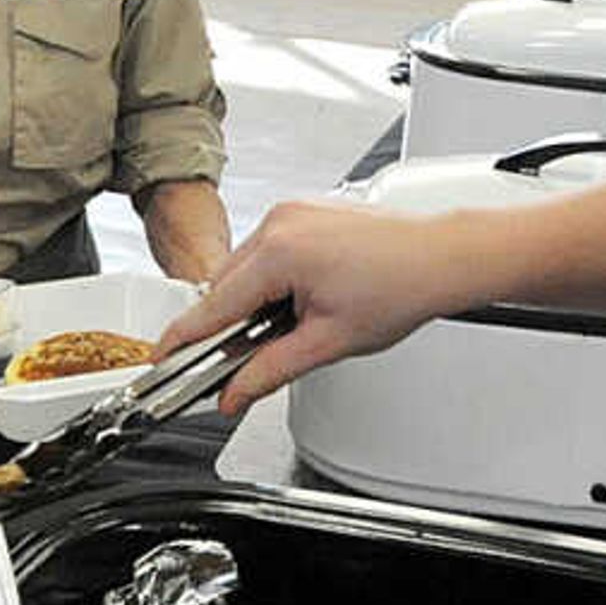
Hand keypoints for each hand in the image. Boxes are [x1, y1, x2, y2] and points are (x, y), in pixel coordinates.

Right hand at [158, 198, 479, 411]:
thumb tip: (234, 393)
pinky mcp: (305, 211)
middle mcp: (279, 222)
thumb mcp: (327, 343)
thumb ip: (269, 372)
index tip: (161, 359)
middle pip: (224, 286)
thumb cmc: (403, 287)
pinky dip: (271, 279)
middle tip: (241, 362)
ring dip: (252, 301)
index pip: (212, 306)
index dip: (182, 339)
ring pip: (244, 268)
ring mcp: (292, 212)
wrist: (444, 257)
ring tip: (292, 326)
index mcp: (279, 252)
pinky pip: (267, 250)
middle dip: (228, 325)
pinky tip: (301, 301)